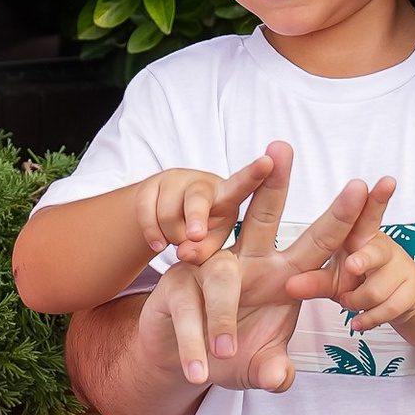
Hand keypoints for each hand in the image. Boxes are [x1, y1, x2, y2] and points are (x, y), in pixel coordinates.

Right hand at [135, 150, 379, 392]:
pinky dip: (193, 346)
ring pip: (219, 277)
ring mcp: (206, 269)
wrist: (181, 361)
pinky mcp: (174, 288)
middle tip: (280, 150)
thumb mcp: (260, 366)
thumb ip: (273, 368)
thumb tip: (281, 376)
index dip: (341, 217)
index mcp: (282, 275)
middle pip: (260, 217)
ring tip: (226, 352)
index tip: (365, 184)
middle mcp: (246, 262)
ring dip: (223, 317)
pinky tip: (199, 371)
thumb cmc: (230, 354)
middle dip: (272, 184)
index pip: (317, 242)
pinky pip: (187, 314)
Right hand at [135, 157, 274, 273]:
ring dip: (172, 236)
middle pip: (198, 199)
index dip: (255, 174)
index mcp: (227, 195)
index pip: (243, 184)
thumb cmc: (203, 228)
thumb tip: (185, 252)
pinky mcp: (150, 186)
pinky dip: (151, 234)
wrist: (168, 217)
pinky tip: (158, 244)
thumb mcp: (213, 242)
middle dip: (195, 218)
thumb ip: (206, 251)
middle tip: (195, 236)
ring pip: (168, 214)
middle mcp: (202, 183)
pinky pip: (146, 213)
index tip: (268, 162)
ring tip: (178, 240)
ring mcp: (174, 181)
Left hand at [323, 181, 414, 337]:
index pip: (369, 214)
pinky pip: (389, 309)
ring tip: (347, 302)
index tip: (386, 182)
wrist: (395, 298)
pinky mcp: (410, 293)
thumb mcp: (330, 277)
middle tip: (352, 265)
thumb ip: (311, 280)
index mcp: (360, 235)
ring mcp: (399, 270)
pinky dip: (369, 318)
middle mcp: (382, 248)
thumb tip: (288, 286)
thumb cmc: (355, 278)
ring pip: (376, 289)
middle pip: (375, 253)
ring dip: (357, 301)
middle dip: (365, 259)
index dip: (377, 199)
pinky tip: (358, 322)